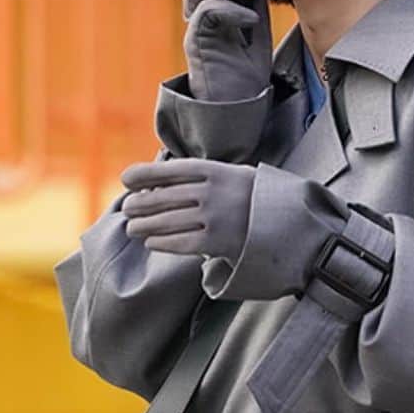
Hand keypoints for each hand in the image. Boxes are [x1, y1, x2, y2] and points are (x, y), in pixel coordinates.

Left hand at [121, 157, 255, 262]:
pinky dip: (160, 242)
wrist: (287, 225)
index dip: (144, 174)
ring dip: (143, 226)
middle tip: (128, 209)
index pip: (170, 170)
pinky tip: (151, 242)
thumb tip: (159, 182)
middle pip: (162, 197)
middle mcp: (212, 192)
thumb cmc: (254, 197)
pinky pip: (178, 243)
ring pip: (165, 221)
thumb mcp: (233, 175)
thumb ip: (202, 176)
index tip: (125, 179)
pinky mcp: (216, 243)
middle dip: (139, 204)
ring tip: (133, 228)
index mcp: (216, 170)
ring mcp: (214, 218)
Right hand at [181, 0, 272, 102]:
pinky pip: (206, 17)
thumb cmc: (245, 80)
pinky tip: (250, 17)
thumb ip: (256, 13)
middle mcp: (201, 22)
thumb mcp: (259, 41)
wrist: (241, 112)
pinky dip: (229, 10)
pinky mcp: (198, 46)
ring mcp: (198, 33)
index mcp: (215, 17)